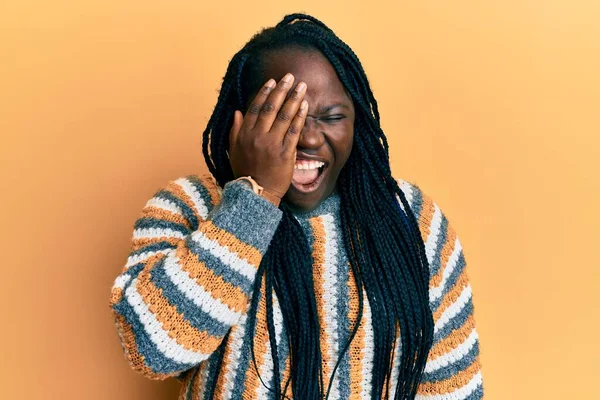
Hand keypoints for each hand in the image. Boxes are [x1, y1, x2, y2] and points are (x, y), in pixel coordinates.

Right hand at [228, 73, 308, 200]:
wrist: (255, 193)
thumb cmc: (245, 172)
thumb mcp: (233, 150)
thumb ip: (235, 130)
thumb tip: (237, 112)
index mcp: (244, 134)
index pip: (255, 107)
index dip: (264, 93)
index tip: (272, 81)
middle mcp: (258, 136)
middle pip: (271, 108)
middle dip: (281, 90)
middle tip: (289, 77)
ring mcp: (272, 144)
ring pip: (284, 116)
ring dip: (294, 98)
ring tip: (301, 86)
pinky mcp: (285, 153)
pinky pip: (294, 131)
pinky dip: (300, 117)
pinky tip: (305, 105)